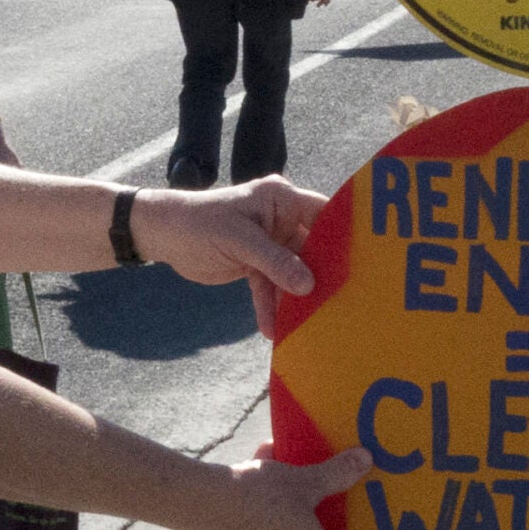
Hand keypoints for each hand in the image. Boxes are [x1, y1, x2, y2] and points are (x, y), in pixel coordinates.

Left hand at [130, 178, 326, 338]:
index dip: (344, 234)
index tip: (364, 262)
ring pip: (293, 272)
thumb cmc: (199, 223)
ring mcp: (270, 244)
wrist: (164, 236)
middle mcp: (281, 220)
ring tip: (307, 324)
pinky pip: (271, 287)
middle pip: (313, 248)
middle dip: (321, 275)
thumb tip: (308, 285)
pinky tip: (272, 330)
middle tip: (340, 302)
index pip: (323, 213)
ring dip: (295, 297)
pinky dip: (271, 306)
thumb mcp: (239, 240)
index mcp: (281, 199)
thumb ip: (274, 261)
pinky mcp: (256, 265)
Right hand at [207, 443, 371, 529]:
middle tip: (315, 495)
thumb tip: (367, 459)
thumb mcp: (302, 479)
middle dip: (312, 522)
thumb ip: (336, 474)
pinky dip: (263, 508)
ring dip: (284, 509)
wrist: (201, 502)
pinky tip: (255, 471)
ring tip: (278, 469)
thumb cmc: (260, 495)